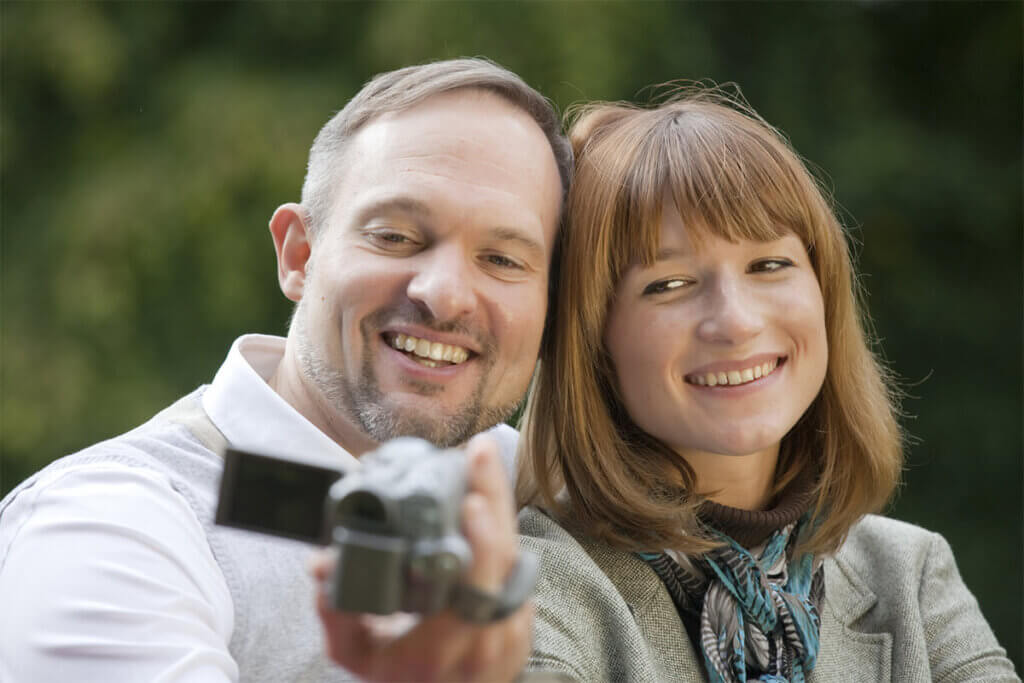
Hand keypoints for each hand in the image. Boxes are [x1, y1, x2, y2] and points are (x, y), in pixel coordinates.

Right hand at [310, 434, 531, 681]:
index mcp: (438, 652)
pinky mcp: (522, 624)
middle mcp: (482, 645)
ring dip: (501, 505)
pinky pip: (519, 566)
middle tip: (479, 453)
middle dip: (495, 499)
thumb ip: (335, 611)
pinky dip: (503, 527)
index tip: (470, 502)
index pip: (471, 593)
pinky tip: (487, 493)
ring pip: (517, 557)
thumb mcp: (353, 652)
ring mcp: (510, 636)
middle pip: (504, 561)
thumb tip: (322, 565)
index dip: (479, 545)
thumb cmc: (395, 676)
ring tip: (482, 461)